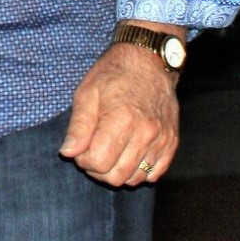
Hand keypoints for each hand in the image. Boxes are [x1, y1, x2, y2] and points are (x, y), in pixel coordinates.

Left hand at [58, 36, 179, 186]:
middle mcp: (145, 133)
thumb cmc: (113, 75)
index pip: (98, 162)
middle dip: (98, 170)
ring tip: (110, 152)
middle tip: (92, 152)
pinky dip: (139, 171)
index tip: (81, 148)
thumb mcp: (87, 93)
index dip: (83, 160)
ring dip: (118, 172)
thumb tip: (68, 153)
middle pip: (117, 176)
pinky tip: (128, 155)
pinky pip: (155, 174)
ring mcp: (161, 140)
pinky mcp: (172, 142)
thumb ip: (78, 126)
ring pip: (136, 178)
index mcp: (121, 120)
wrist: (149, 62)